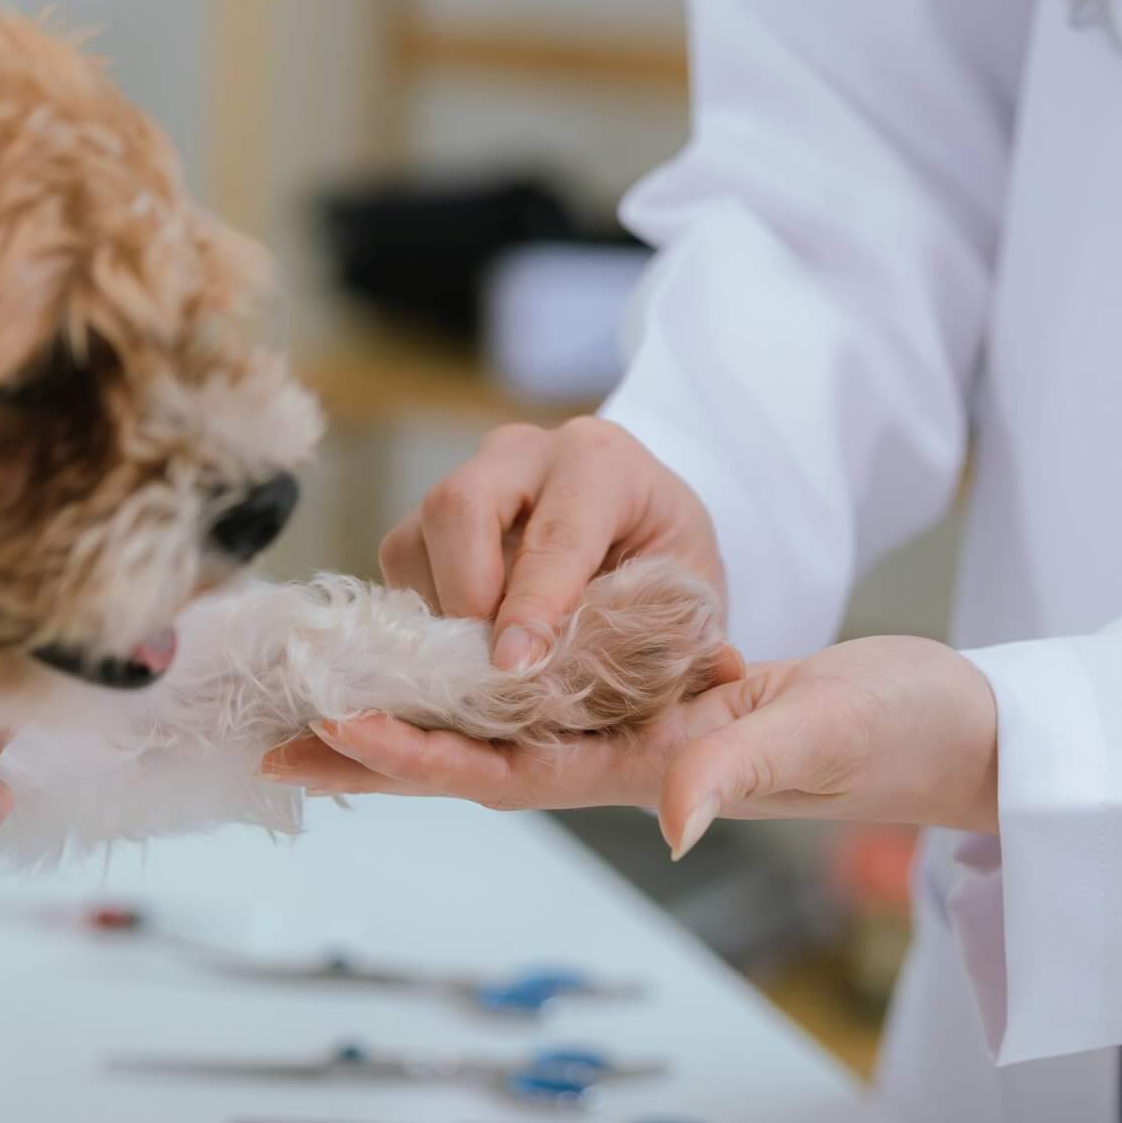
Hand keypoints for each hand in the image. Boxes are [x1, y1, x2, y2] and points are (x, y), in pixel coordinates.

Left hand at [262, 635, 994, 854]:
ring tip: (318, 696)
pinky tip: (428, 660)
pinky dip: (472, 680)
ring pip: (495, 726)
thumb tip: (672, 817)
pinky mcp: (648, 697)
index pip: (508, 770)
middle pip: (475, 758)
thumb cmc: (891, 732)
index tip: (340, 732)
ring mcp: (631, 731)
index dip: (423, 758)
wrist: (942, 725)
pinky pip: (538, 694)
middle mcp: (621, 758)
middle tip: (276, 739)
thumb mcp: (818, 736)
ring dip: (409, 715)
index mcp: (648, 770)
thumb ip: (742, 770)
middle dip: (377, 752)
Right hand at [381, 417, 722, 674]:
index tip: (515, 668)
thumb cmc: (666, 564)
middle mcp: (525, 453)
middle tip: (484, 668)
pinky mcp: (431, 514)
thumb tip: (720, 669)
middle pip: (459, 505)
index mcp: (603, 462)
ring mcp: (469, 477)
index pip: (557, 533)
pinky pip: (401, 560)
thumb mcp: (695, 595)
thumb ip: (697, 632)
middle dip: (464, 594)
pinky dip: (421, 615)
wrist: (636, 532)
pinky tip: (462, 651)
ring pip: (415, 536)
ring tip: (477, 668)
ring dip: (436, 613)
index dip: (534, 605)